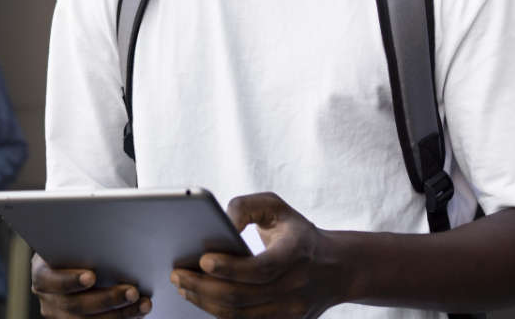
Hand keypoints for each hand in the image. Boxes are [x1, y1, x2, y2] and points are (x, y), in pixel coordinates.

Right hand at [31, 253, 150, 317]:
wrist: (66, 265)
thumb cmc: (70, 248)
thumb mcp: (67, 242)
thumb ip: (79, 245)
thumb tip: (105, 236)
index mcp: (42, 275)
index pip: (52, 280)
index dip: (71, 280)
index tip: (91, 277)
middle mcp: (49, 300)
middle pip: (76, 305)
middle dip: (107, 299)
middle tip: (131, 291)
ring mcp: (61, 316)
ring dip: (120, 314)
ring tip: (142, 303)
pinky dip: (122, 318)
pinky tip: (139, 310)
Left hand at [169, 192, 347, 317]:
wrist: (337, 268)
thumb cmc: (296, 232)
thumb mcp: (276, 207)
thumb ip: (245, 206)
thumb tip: (220, 223)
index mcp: (297, 253)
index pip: (261, 268)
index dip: (229, 268)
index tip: (202, 260)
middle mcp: (297, 287)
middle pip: (242, 297)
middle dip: (203, 287)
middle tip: (177, 275)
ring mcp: (292, 312)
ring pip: (240, 316)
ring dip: (206, 303)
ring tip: (183, 288)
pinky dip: (219, 314)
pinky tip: (201, 300)